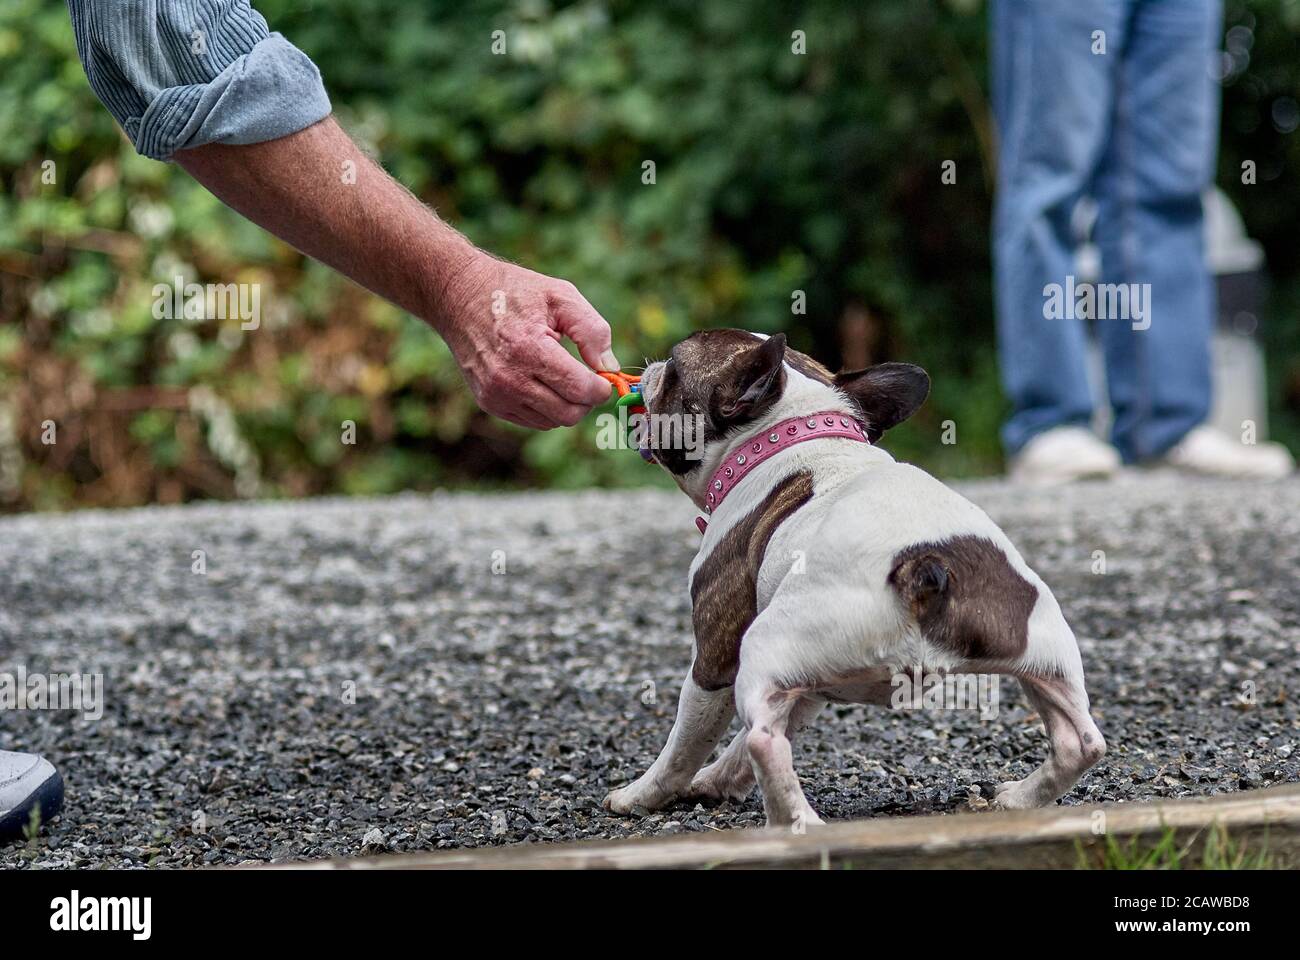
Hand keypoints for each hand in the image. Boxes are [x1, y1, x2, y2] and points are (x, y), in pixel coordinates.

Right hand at [438, 253, 616, 428]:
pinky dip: (546, 408)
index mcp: (529, 349)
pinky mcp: (489, 403)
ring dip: (566, 405)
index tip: (603, 376)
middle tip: (587, 379)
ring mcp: (496, 395)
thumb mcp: (561, 296)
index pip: (579, 389)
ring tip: (561, 376)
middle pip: (569, 414)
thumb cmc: (515, 292)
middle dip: (586, 400)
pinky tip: (541, 381)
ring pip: (552, 422)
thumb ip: (592, 331)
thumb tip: (610, 368)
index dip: (600, 388)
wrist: (460, 297)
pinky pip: (533, 420)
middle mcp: (509, 378)